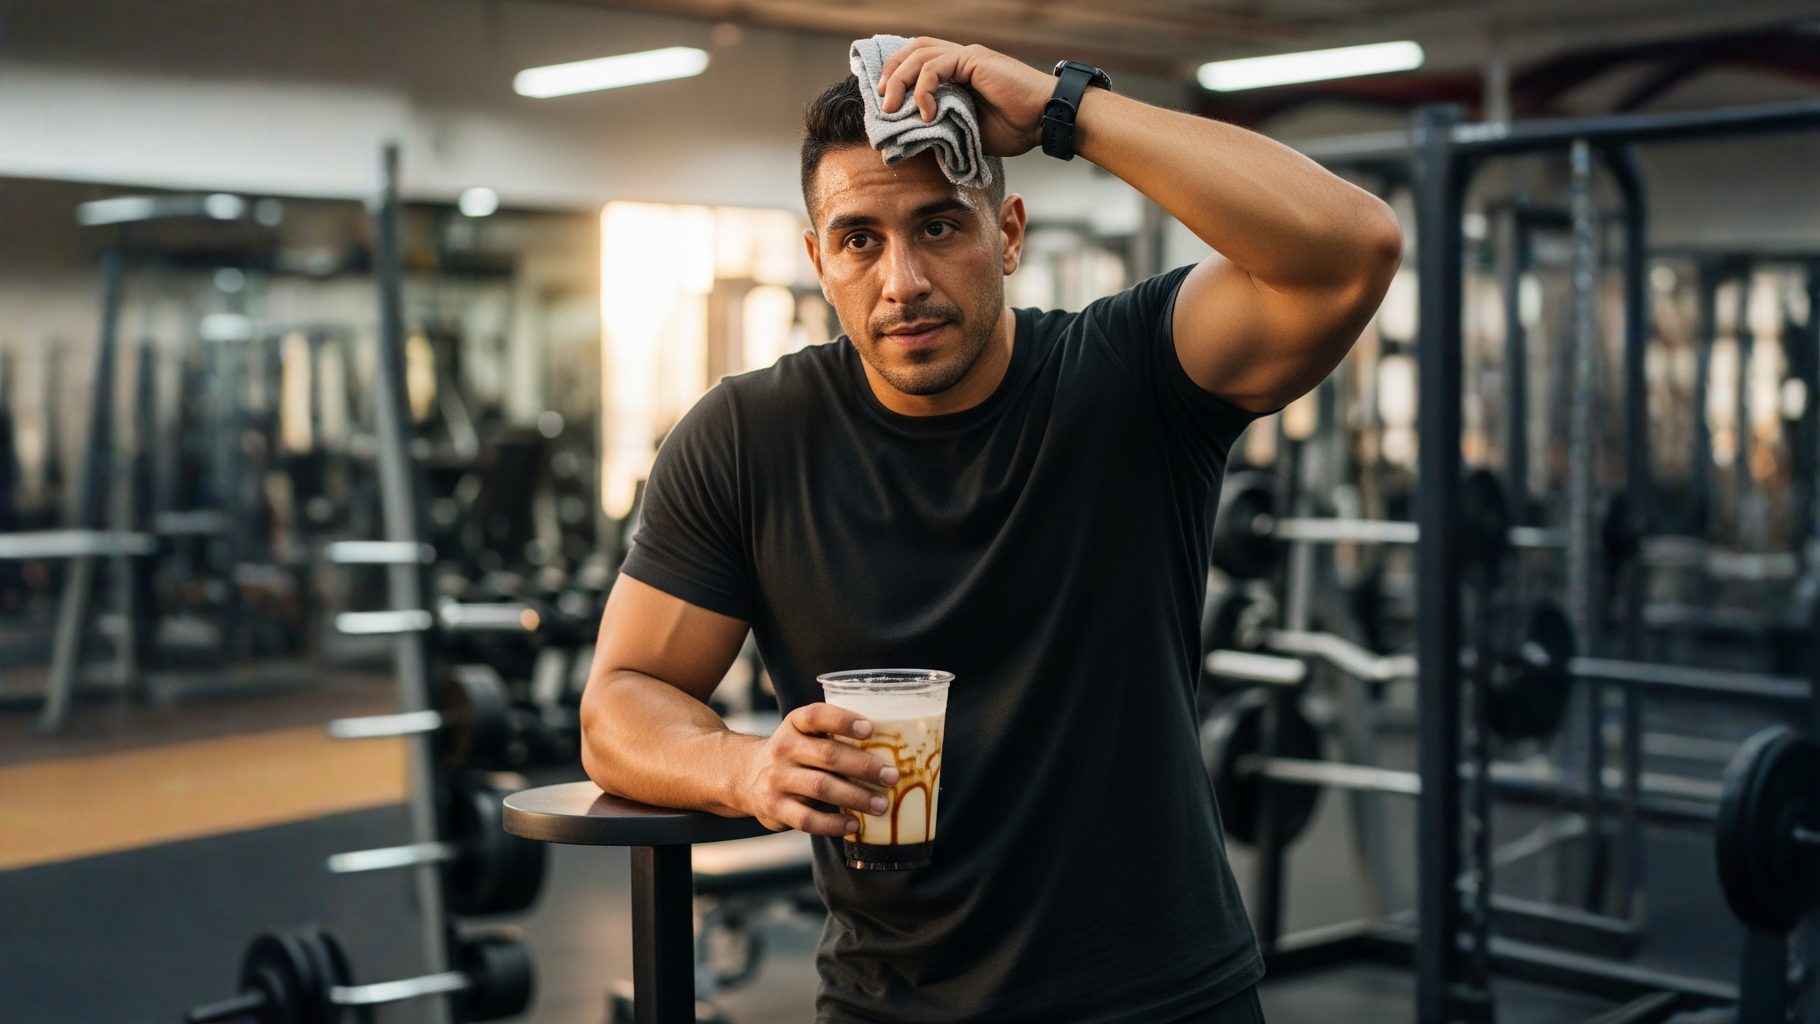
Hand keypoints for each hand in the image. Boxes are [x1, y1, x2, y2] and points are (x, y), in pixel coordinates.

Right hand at [737, 702, 900, 835]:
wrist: (744, 776)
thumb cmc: (794, 754)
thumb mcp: (805, 735)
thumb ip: (835, 737)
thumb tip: (893, 750)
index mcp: (795, 724)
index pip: (817, 715)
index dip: (843, 720)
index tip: (870, 729)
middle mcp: (783, 748)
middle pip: (827, 755)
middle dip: (864, 766)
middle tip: (892, 776)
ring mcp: (778, 779)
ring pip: (821, 788)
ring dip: (856, 796)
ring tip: (882, 804)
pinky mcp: (776, 808)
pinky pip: (808, 819)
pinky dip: (834, 823)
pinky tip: (855, 824)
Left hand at [877, 38, 1053, 156]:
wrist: (1044, 120)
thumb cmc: (1015, 128)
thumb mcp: (967, 131)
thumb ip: (942, 127)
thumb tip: (913, 136)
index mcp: (958, 72)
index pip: (918, 61)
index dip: (897, 75)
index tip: (884, 102)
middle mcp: (960, 58)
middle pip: (913, 50)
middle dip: (891, 73)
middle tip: (882, 103)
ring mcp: (967, 56)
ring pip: (920, 54)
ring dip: (899, 80)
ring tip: (893, 108)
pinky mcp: (973, 59)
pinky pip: (936, 66)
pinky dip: (924, 89)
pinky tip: (927, 112)